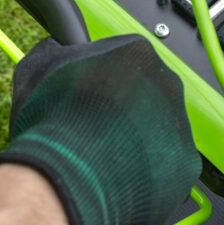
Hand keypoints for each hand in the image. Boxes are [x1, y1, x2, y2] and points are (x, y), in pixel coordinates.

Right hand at [0, 35, 200, 224]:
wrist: (66, 177)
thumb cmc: (53, 122)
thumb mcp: (37, 68)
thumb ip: (54, 51)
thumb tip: (56, 47)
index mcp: (137, 52)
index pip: (125, 58)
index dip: (102, 78)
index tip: (89, 95)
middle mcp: (167, 83)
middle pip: (146, 94)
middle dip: (123, 109)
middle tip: (94, 127)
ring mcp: (180, 125)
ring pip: (159, 130)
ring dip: (136, 141)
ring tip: (101, 156)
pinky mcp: (186, 164)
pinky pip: (167, 167)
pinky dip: (146, 173)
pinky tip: (117, 176)